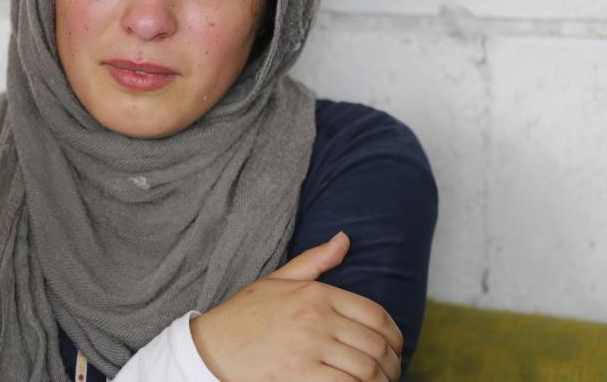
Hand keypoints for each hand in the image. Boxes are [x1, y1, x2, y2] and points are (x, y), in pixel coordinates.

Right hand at [189, 232, 402, 380]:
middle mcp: (316, 318)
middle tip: (391, 374)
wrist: (211, 347)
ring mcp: (308, 347)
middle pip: (376, 346)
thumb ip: (316, 260)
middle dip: (392, 365)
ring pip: (366, 370)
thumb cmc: (245, 314)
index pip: (376, 315)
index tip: (395, 350)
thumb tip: (345, 238)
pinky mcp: (298, 374)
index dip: (395, 338)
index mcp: (316, 293)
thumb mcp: (279, 279)